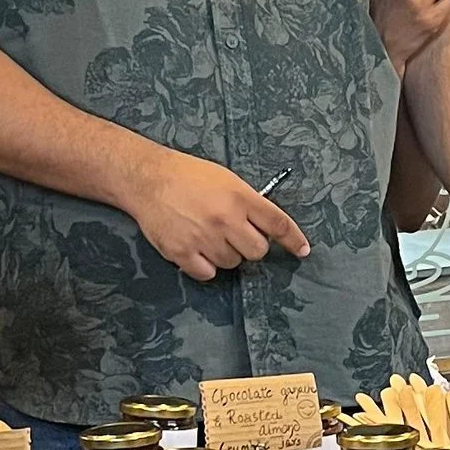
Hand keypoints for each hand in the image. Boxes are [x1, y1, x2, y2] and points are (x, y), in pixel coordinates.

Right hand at [129, 147, 310, 283]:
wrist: (147, 178)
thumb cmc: (186, 175)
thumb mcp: (225, 179)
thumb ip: (247, 201)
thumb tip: (265, 226)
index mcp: (239, 197)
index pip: (277, 223)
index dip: (293, 239)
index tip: (302, 250)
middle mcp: (225, 219)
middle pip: (257, 251)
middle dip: (250, 246)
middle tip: (234, 234)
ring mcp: (204, 237)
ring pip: (232, 263)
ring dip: (225, 254)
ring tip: (207, 234)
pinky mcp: (183, 252)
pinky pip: (208, 274)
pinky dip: (205, 266)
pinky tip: (196, 249)